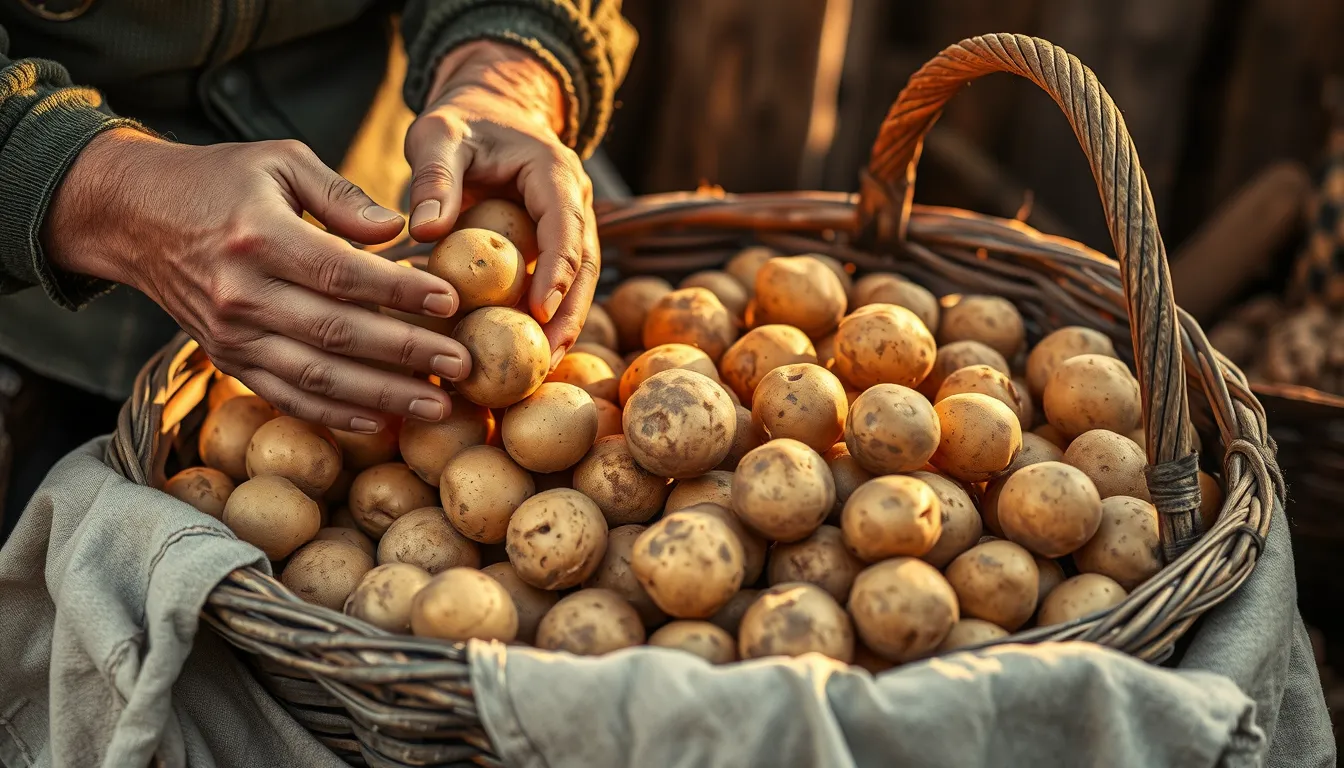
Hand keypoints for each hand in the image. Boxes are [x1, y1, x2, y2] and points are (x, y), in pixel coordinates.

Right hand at [44, 128, 470, 433]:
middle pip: (337, 333)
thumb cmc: (218, 180)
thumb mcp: (279, 160)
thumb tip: (397, 230)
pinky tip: (379, 422)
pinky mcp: (227, 359)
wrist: (132, 217)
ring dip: (382, 396)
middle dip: (407, 354)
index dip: (400, 292)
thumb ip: (341, 195)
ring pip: (316, 377)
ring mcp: (232, 334)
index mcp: (258, 236)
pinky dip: (333, 415)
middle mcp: (241, 293)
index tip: (451, 302)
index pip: (342, 273)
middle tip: (462, 365)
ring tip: (437, 406)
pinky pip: (285, 396)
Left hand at [405, 41, 598, 368]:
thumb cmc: (460, 122)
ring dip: (566, 322)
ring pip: (580, 279)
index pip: (565, 226)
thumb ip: (434, 177)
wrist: (488, 111)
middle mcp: (574, 200)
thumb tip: (422, 231)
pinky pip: (558, 282)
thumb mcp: (438, 135)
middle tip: (549, 356)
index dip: (557, 271)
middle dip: (572, 312)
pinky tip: (528, 352)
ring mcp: (570, 223)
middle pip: (585, 264)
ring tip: (544, 367)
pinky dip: (548, 316)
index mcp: (554, 172)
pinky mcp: (555, 243)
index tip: (540, 312)